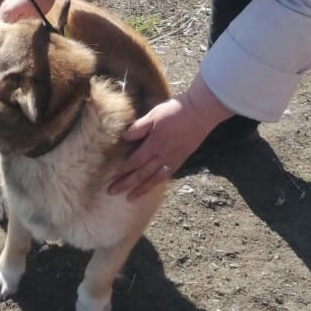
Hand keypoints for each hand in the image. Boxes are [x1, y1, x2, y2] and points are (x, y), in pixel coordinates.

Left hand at [108, 74, 232, 199]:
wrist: (198, 113)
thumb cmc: (174, 111)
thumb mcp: (153, 115)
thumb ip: (138, 128)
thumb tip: (123, 137)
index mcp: (154, 144)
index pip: (135, 161)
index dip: (123, 171)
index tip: (112, 178)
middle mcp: (162, 156)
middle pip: (141, 174)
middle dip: (126, 184)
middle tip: (112, 192)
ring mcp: (172, 160)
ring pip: (153, 179)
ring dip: (140, 189)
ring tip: (129, 198)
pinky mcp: (180, 160)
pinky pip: (165, 176)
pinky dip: (156, 184)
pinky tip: (149, 188)